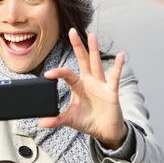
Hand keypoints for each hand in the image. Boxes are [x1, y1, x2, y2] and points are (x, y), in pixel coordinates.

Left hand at [40, 29, 126, 149]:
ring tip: (91, 35)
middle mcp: (89, 81)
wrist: (105, 131)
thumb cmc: (89, 121)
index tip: (47, 74)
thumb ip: (57, 119)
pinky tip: (121, 55)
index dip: (58, 72)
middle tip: (71, 31)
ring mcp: (101, 84)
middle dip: (77, 46)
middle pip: (83, 60)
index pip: (67, 74)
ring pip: (96, 64)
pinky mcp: (111, 91)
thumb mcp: (70, 120)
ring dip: (94, 49)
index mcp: (78, 85)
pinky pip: (114, 77)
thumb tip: (42, 122)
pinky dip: (118, 66)